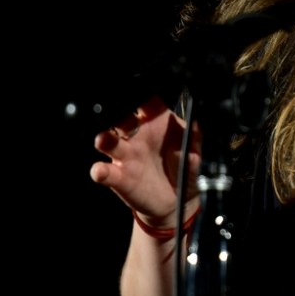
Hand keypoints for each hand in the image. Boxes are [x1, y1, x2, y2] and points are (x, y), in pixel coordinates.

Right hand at [89, 95, 200, 225]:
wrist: (175, 201)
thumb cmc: (183, 168)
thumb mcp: (194, 152)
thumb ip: (194, 142)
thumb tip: (192, 136)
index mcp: (156, 122)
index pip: (147, 102)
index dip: (143, 96)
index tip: (142, 94)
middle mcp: (138, 135)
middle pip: (123, 117)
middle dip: (119, 114)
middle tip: (122, 117)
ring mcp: (126, 155)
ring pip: (109, 141)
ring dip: (105, 139)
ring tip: (104, 140)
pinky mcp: (118, 177)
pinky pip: (104, 172)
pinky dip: (100, 171)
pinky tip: (101, 171)